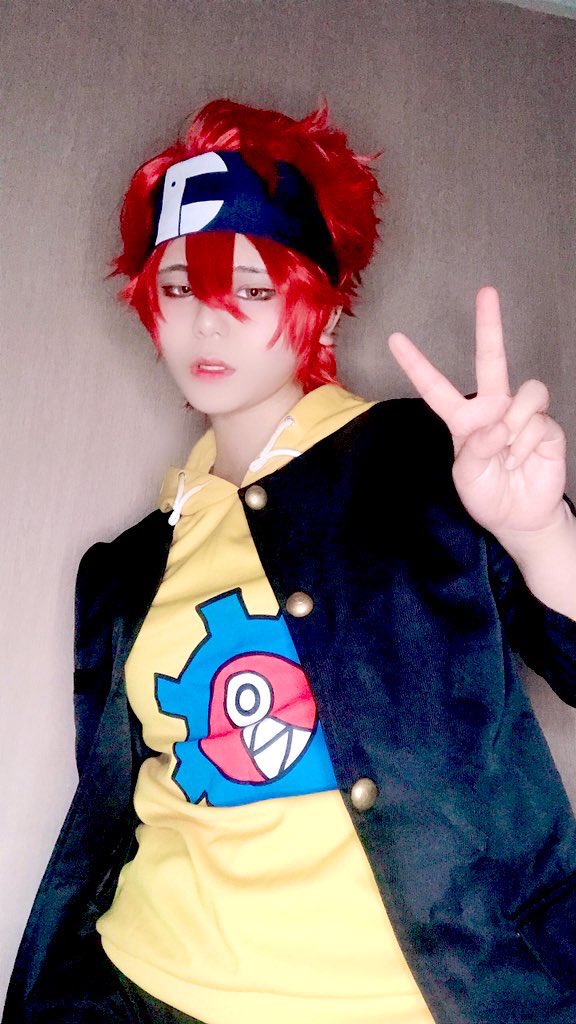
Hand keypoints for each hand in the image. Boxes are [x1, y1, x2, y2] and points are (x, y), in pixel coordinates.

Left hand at [388, 287, 566, 539]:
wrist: (521, 518)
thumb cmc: (487, 495)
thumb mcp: (467, 477)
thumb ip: (475, 449)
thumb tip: (499, 425)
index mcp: (464, 420)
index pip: (436, 387)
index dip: (417, 364)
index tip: (396, 339)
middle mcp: (494, 410)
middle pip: (491, 360)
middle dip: (489, 325)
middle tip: (486, 291)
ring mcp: (521, 415)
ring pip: (523, 393)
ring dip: (514, 427)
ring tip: (509, 455)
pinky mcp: (546, 426)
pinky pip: (537, 421)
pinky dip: (527, 444)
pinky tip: (522, 460)